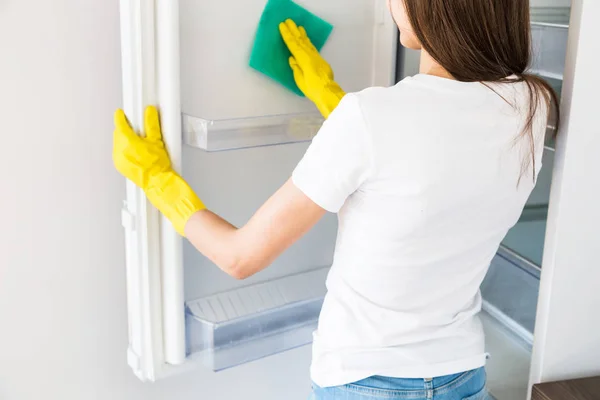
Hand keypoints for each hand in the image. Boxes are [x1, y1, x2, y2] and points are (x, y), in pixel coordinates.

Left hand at [113, 106, 204, 235]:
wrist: (158, 182)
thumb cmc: (158, 166)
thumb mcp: (157, 141)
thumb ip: (151, 124)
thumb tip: (149, 112)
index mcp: (127, 142)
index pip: (119, 123)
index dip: (121, 116)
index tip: (122, 113)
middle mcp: (119, 150)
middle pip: (118, 133)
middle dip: (125, 129)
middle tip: (136, 129)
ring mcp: (118, 159)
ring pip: (118, 143)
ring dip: (125, 140)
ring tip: (138, 142)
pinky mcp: (120, 166)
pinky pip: (119, 153)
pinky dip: (124, 150)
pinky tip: (136, 152)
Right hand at [279, 19, 344, 118]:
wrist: (328, 92)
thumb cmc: (312, 88)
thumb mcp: (300, 80)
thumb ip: (296, 68)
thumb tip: (292, 58)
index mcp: (304, 59)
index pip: (293, 45)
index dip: (287, 35)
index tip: (282, 25)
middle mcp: (310, 55)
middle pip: (301, 41)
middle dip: (294, 31)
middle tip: (289, 21)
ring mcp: (317, 57)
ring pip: (308, 43)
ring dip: (302, 35)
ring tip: (299, 27)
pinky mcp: (321, 61)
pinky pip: (312, 48)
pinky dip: (308, 42)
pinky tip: (306, 41)